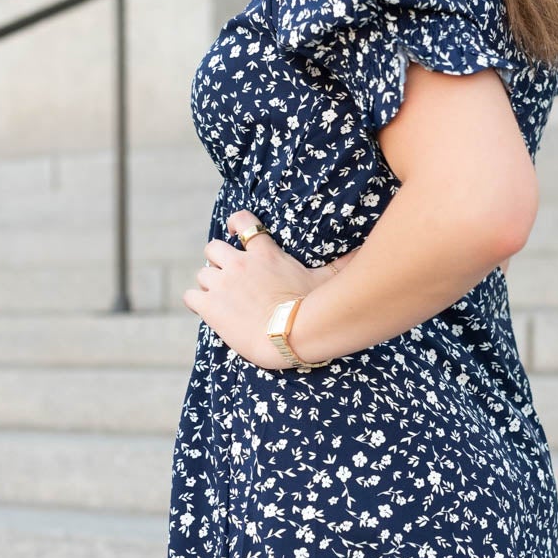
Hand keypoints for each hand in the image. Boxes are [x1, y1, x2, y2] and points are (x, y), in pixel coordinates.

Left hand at [182, 211, 360, 367]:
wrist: (290, 335)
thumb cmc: (312, 308)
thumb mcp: (327, 280)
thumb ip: (342, 262)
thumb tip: (366, 249)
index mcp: (264, 253)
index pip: (241, 222)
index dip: (235, 226)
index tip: (235, 237)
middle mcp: (239, 263)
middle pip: (213, 248)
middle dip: (218, 262)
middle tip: (229, 279)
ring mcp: (222, 284)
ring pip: (202, 274)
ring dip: (209, 286)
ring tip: (222, 301)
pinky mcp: (209, 306)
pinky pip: (191, 296)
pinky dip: (197, 303)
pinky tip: (208, 312)